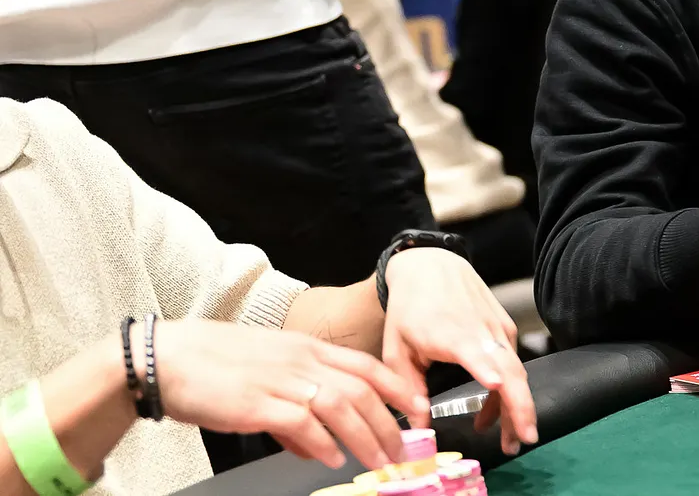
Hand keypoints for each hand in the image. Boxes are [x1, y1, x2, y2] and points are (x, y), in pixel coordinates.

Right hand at [156, 320, 419, 471]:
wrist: (167, 358)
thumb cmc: (215, 366)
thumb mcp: (267, 378)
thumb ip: (295, 414)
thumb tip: (318, 449)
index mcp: (306, 349)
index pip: (365, 365)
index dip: (397, 387)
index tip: (419, 408)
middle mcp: (300, 360)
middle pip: (360, 389)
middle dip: (389, 422)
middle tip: (403, 451)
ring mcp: (280, 380)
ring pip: (340, 405)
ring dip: (365, 436)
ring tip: (379, 461)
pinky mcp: (256, 402)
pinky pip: (300, 422)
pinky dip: (322, 442)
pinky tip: (333, 458)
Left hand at [382, 249, 538, 455]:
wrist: (430, 265)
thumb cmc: (409, 308)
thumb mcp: (395, 349)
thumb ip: (407, 389)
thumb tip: (417, 429)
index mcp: (452, 335)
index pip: (477, 352)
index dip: (489, 369)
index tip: (497, 385)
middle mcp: (482, 330)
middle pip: (512, 370)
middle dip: (520, 407)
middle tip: (523, 439)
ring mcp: (498, 328)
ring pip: (517, 370)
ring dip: (516, 405)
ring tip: (508, 437)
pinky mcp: (505, 327)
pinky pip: (512, 361)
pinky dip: (507, 387)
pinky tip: (492, 407)